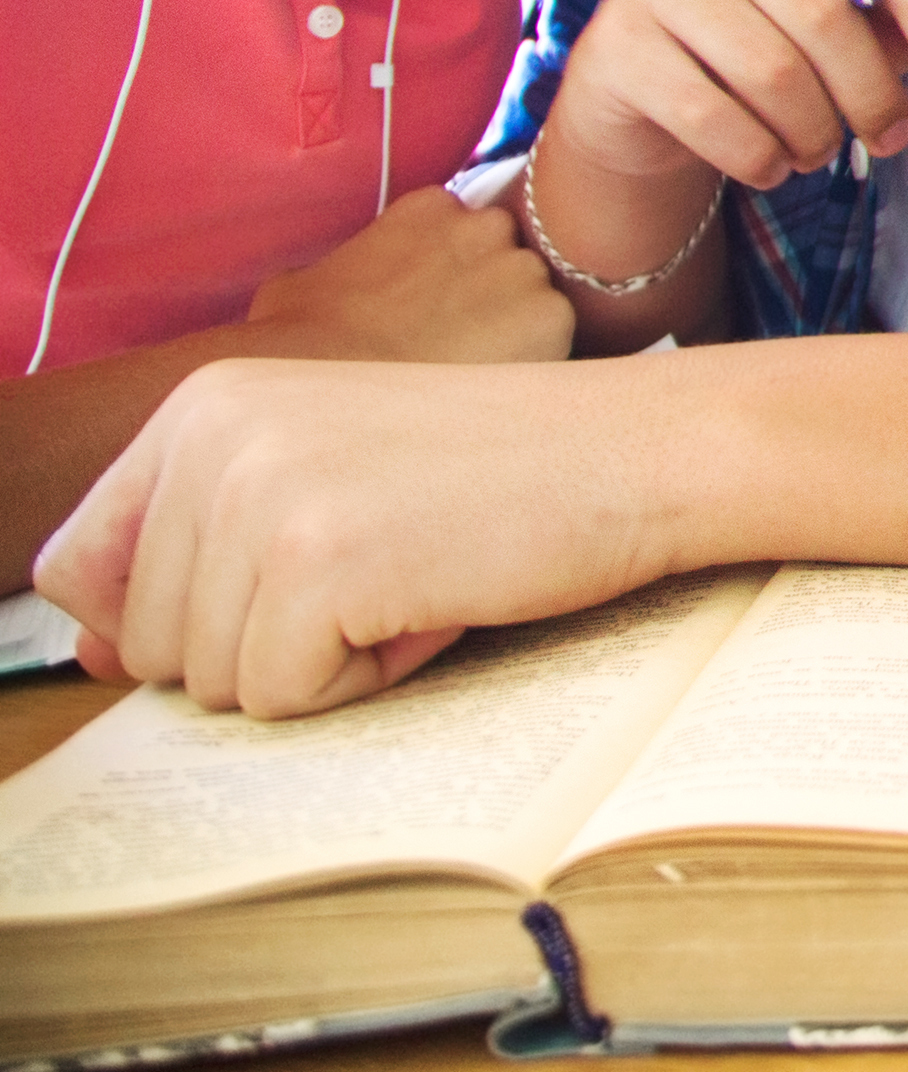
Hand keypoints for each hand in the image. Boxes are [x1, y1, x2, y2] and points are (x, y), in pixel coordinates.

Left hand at [36, 356, 673, 716]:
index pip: (79, 562)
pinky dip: (367, 678)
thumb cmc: (500, 472)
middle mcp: (211, 434)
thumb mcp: (326, 477)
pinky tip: (434, 602)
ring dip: (322, 660)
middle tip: (385, 566)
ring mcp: (259, 495)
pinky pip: (285, 698)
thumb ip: (202, 550)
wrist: (638, 449)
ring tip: (412, 577)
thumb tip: (90, 656)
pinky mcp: (316, 562)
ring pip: (214, 680)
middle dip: (267, 640)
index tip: (268, 595)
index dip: (161, 616)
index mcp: (204, 400)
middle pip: (150, 641)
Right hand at [243, 186, 572, 364]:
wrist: (322, 383)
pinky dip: (537, 363)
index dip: (459, 276)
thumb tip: (334, 284)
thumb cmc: (298, 341)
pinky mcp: (551, 317)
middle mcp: (486, 226)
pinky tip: (494, 389)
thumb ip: (345, 265)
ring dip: (520, 331)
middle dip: (495, 298)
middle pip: (512, 261)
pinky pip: (559, 340)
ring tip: (473, 373)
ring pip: (538, 300)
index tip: (440, 308)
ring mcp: (522, 269)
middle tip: (461, 344)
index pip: (469, 232)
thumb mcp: (302, 282)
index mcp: (431, 207)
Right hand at [565, 0, 907, 189]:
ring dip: (816, 132)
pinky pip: (713, 117)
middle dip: (872, 93)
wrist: (639, 88)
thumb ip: (902, 18)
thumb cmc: (758, 36)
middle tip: (893, 137)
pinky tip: (772, 163)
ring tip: (822, 148)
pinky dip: (760, 156)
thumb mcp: (837, 16)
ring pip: (771, 73)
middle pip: (824, 15)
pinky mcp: (615, 45)